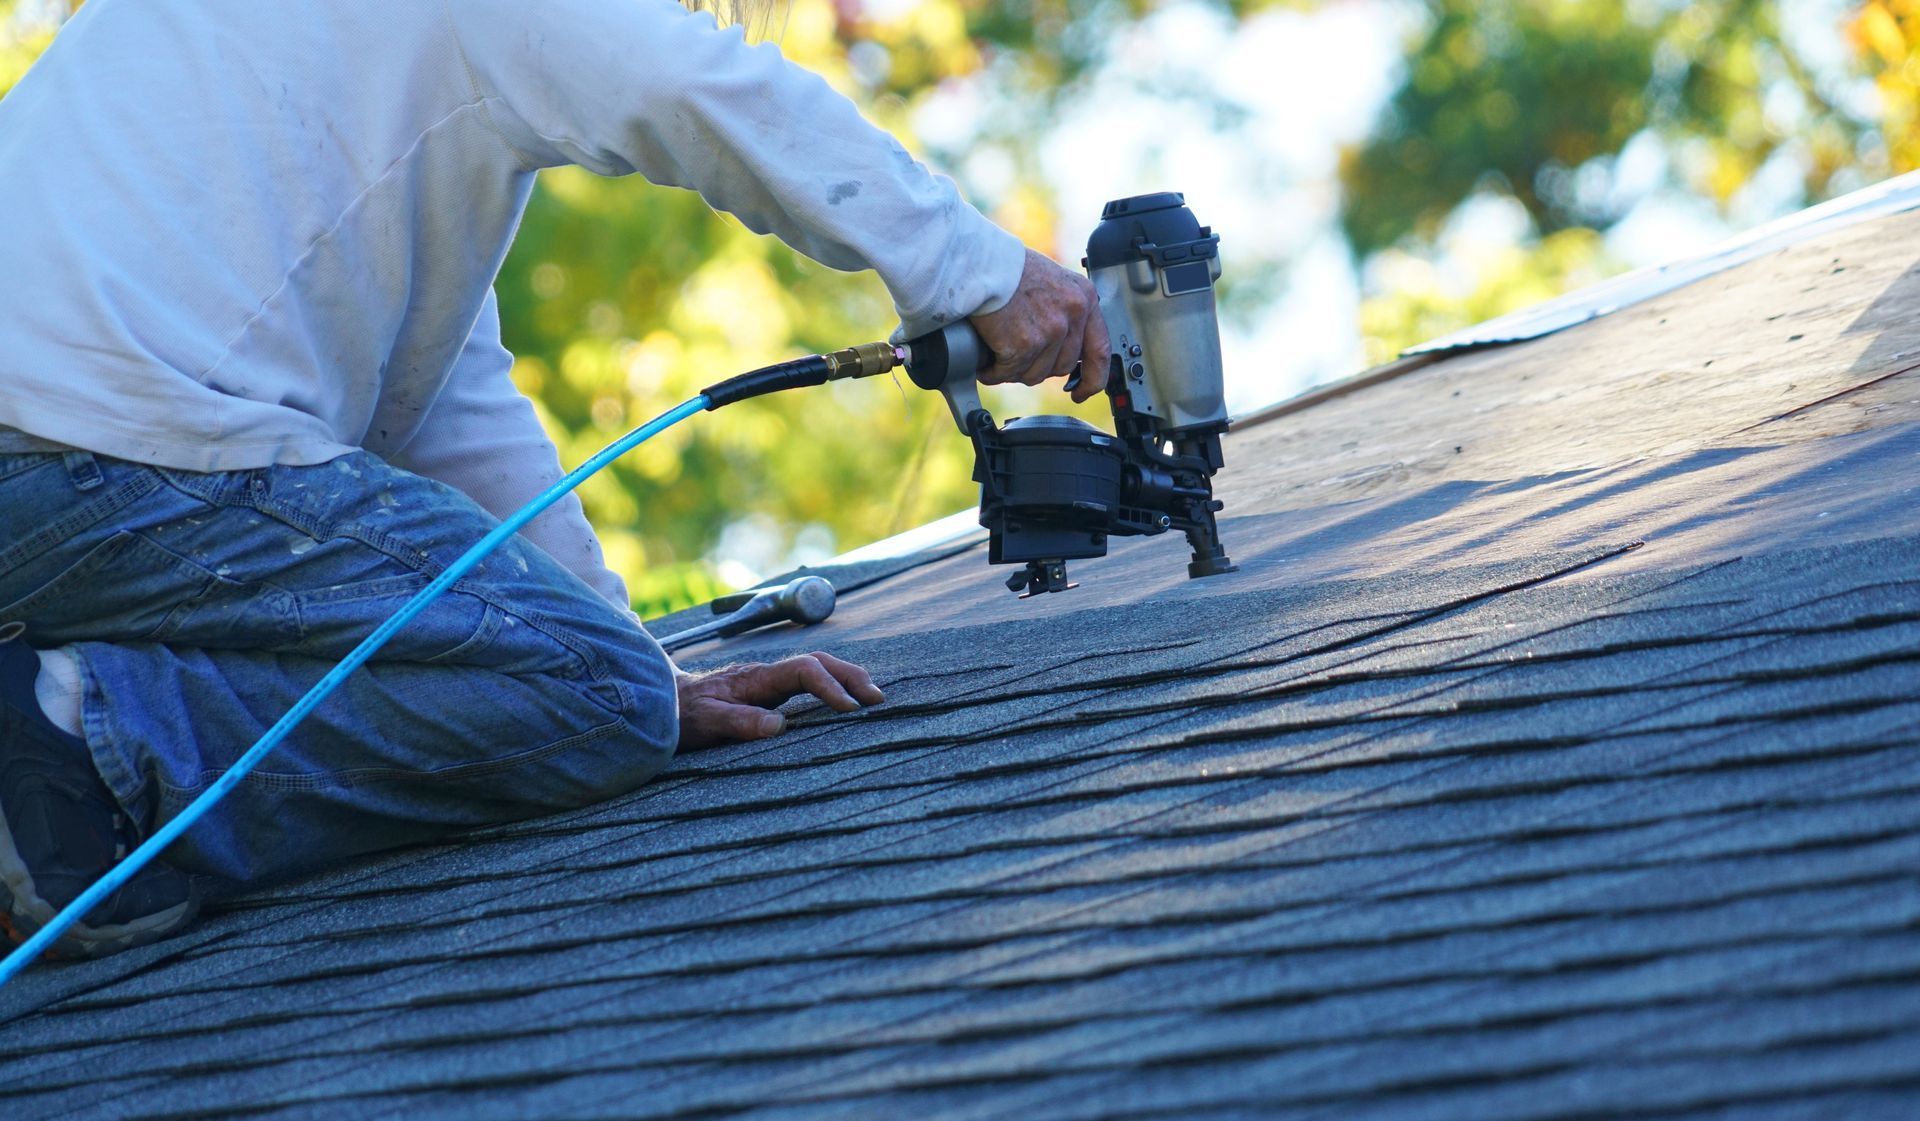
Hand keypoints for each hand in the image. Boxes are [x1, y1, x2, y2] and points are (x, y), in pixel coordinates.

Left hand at [675, 651, 884, 749]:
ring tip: (872, 698)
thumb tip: (779, 726)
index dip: (829, 686)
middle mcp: (767, 675)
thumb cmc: (683, 715)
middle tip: (877, 699)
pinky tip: (846, 701)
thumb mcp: (706, 723)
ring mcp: (769, 681)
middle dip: (850, 676)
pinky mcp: (769, 692)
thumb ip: (740, 722)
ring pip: (817, 668)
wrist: (664, 703)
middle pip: (819, 662)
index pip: (803, 670)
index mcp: (756, 679)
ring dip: (846, 678)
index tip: (849, 709)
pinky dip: (833, 686)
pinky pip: (808, 682)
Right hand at [970, 248, 1110, 403]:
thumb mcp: (1053, 282)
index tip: (1082, 392)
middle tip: (1017, 357)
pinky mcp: (1023, 344)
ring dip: (1014, 370)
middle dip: (1038, 367)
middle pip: (1062, 367)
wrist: (980, 262)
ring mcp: (1049, 331)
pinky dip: (993, 371)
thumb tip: (1064, 349)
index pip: (1100, 350)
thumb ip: (1064, 312)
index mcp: (1084, 298)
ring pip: (1035, 374)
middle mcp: (1072, 314)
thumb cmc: (1008, 268)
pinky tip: (985, 361)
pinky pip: (1008, 373)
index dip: (1093, 379)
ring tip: (997, 353)